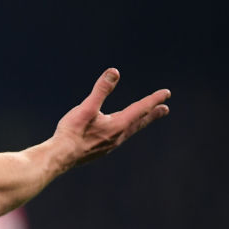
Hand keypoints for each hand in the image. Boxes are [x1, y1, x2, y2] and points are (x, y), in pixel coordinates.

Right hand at [53, 68, 170, 170]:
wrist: (61, 156)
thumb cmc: (73, 131)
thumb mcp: (87, 107)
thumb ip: (101, 90)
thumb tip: (114, 71)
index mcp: (118, 124)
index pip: (141, 108)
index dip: (154, 99)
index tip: (166, 93)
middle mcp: (118, 136)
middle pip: (140, 122)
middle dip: (152, 114)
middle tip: (165, 109)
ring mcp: (111, 145)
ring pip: (130, 131)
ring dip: (139, 123)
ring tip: (143, 119)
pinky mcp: (102, 150)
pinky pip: (119, 138)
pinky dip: (126, 131)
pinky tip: (118, 133)